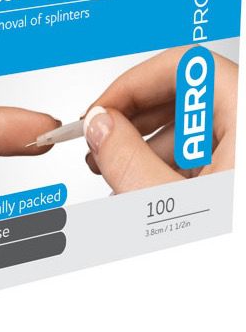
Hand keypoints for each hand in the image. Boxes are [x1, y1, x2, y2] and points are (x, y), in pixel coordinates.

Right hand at [83, 46, 236, 192]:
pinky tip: (143, 187)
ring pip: (191, 128)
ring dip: (145, 147)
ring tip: (116, 172)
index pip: (185, 66)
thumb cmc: (245, 265)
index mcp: (245, 118)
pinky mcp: (237, 172)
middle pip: (185, 97)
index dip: (133, 84)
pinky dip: (168, 166)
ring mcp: (243, 152)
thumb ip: (130, 160)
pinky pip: (205, 155)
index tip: (100, 111)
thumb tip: (99, 125)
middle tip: (101, 141)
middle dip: (133, 119)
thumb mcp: (175, 206)